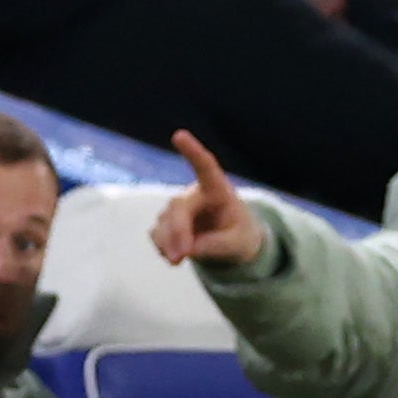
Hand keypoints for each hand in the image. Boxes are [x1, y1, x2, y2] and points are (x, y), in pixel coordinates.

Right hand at [154, 130, 265, 268]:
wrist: (231, 244)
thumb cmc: (240, 236)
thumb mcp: (238, 244)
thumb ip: (215, 245)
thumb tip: (186, 250)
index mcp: (218, 190)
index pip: (206, 167)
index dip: (192, 152)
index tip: (178, 135)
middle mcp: (194, 194)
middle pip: (178, 207)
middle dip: (176, 233)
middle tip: (179, 259)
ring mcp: (178, 208)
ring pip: (164, 221)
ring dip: (168, 243)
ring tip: (178, 262)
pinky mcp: (167, 221)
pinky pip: (157, 234)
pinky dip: (163, 247)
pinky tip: (173, 257)